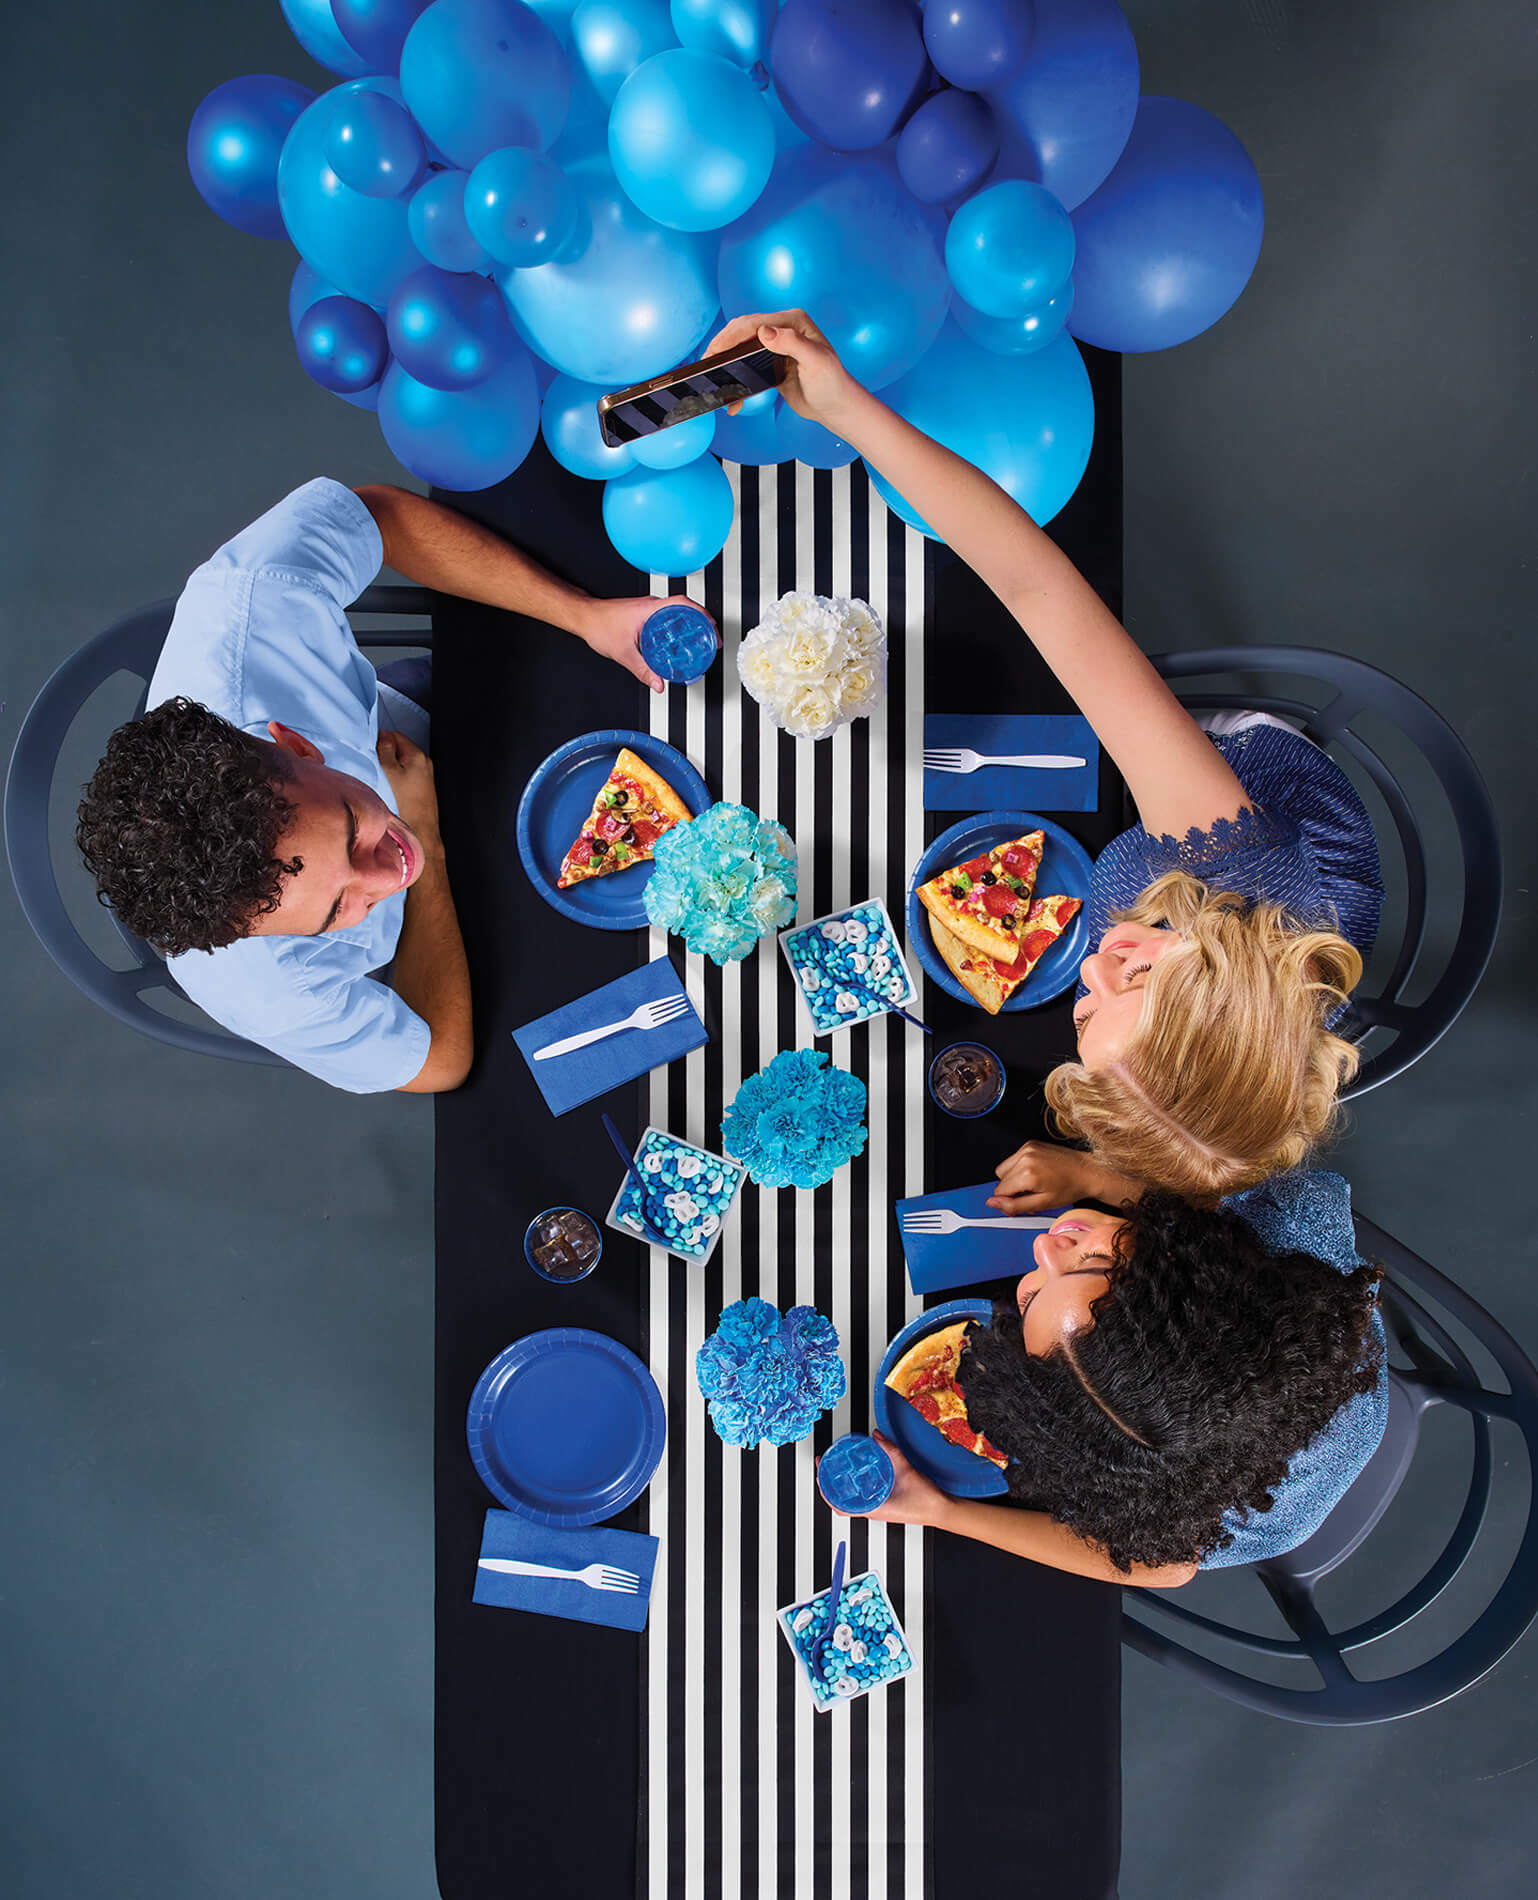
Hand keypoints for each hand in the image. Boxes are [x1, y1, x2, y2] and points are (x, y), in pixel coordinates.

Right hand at [376, 728, 440, 851]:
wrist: (420, 829)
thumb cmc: (405, 803)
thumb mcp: (388, 771)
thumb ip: (385, 750)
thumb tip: (383, 735)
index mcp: (417, 755)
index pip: (395, 735)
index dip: (381, 741)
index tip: (371, 752)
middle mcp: (424, 763)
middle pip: (399, 749)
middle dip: (385, 756)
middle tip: (376, 769)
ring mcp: (424, 775)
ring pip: (402, 763)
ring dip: (390, 768)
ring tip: (384, 782)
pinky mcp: (422, 787)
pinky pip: (406, 775)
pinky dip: (397, 778)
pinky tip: (391, 790)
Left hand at [578, 594, 706, 693]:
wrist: (584, 617)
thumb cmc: (598, 625)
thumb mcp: (624, 653)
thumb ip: (643, 670)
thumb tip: (658, 683)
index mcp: (650, 609)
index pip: (684, 604)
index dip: (702, 615)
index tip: (712, 628)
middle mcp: (651, 605)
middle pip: (686, 608)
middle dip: (702, 622)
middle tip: (710, 638)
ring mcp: (648, 608)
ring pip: (677, 612)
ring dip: (690, 624)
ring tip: (699, 640)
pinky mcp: (644, 613)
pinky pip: (667, 617)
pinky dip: (677, 627)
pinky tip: (677, 641)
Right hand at [706, 309, 862, 432]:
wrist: (837, 407)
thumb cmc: (832, 383)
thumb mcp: (815, 361)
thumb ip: (791, 343)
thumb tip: (764, 331)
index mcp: (793, 321)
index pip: (755, 323)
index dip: (731, 335)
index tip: (714, 350)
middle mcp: (783, 330)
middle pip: (744, 333)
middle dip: (722, 347)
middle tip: (706, 363)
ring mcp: (777, 347)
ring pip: (742, 349)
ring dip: (727, 364)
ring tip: (713, 378)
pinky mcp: (772, 365)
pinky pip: (748, 369)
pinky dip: (739, 384)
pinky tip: (734, 402)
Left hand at [817, 1432, 948, 1528]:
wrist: (942, 1510)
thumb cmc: (926, 1501)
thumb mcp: (906, 1470)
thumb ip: (891, 1451)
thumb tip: (877, 1437)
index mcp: (874, 1509)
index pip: (839, 1506)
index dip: (825, 1491)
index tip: (820, 1475)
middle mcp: (873, 1511)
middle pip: (842, 1502)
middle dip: (830, 1485)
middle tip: (825, 1466)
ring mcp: (879, 1509)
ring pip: (853, 1500)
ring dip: (843, 1486)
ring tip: (838, 1468)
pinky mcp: (886, 1504)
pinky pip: (865, 1496)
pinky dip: (858, 1485)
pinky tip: (860, 1473)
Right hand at [988, 1140, 1110, 1214]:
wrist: (1088, 1172)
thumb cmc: (1070, 1188)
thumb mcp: (1042, 1204)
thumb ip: (1014, 1205)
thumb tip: (993, 1203)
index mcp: (1027, 1173)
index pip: (1000, 1191)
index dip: (1009, 1201)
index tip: (1021, 1204)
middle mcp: (1025, 1157)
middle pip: (1000, 1179)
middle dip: (1012, 1190)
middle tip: (1030, 1195)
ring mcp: (1028, 1148)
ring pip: (1004, 1169)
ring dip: (1014, 1179)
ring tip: (1033, 1184)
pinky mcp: (1031, 1144)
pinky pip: (1014, 1159)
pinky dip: (1020, 1168)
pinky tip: (1036, 1174)